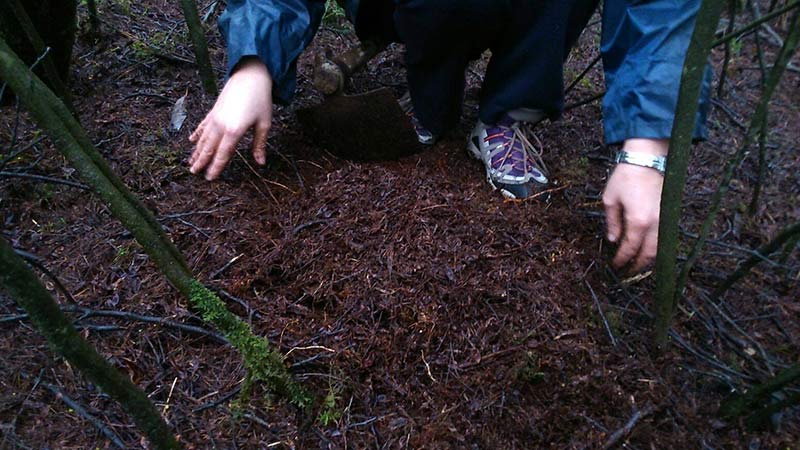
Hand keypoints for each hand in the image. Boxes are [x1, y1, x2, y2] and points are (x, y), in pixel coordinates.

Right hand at [189, 58, 272, 179]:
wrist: (250, 76)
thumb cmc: (260, 99)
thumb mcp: (264, 124)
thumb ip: (259, 144)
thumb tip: (260, 163)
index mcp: (234, 131)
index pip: (223, 155)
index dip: (216, 168)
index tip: (210, 178)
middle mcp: (221, 126)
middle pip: (209, 149)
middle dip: (201, 162)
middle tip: (194, 174)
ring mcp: (215, 118)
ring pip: (203, 139)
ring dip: (197, 152)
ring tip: (190, 163)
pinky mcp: (213, 111)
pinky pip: (203, 126)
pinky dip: (197, 134)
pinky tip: (191, 141)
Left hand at [602, 139, 667, 272]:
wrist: (648, 158)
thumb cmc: (626, 176)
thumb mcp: (610, 200)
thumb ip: (612, 222)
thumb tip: (613, 240)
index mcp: (638, 221)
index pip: (630, 248)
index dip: (622, 259)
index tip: (615, 265)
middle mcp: (655, 223)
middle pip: (648, 253)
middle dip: (637, 265)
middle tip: (627, 271)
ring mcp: (665, 219)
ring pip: (660, 247)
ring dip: (649, 259)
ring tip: (637, 264)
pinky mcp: (670, 213)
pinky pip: (665, 237)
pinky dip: (657, 247)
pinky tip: (648, 249)